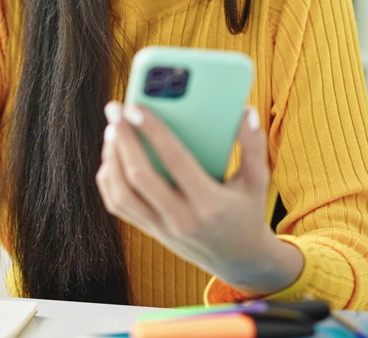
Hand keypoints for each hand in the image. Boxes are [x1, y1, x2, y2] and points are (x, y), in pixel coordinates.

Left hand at [95, 102, 302, 293]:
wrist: (238, 260)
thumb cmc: (247, 211)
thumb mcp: (257, 181)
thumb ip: (253, 145)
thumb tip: (245, 111)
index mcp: (210, 204)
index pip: (176, 161)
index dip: (153, 132)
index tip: (136, 107)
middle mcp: (182, 219)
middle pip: (140, 177)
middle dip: (123, 140)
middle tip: (115, 110)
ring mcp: (162, 228)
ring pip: (122, 194)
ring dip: (111, 159)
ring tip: (113, 130)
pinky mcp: (149, 230)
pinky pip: (118, 205)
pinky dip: (109, 178)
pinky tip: (112, 155)